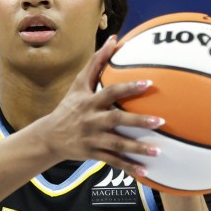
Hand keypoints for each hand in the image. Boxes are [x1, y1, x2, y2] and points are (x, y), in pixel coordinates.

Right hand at [41, 36, 163, 174]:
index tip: (148, 84)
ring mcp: (93, 139)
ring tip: (158, 151)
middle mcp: (91, 120)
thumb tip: (114, 39)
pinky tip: (146, 171)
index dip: (128, 87)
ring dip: (137, 148)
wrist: (49, 137)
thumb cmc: (69, 106)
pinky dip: (129, 167)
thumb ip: (96, 62)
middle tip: (161, 121)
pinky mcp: (94, 154)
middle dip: (138, 121)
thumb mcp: (78, 84)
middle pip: (116, 120)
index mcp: (90, 102)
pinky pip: (113, 161)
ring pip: (117, 144)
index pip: (110, 92)